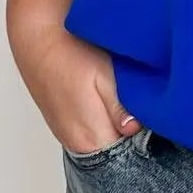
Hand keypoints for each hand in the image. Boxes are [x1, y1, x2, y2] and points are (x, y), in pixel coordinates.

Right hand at [9, 20, 140, 156]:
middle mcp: (76, 142)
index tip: (155, 123)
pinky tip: (108, 105)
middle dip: (131, 138)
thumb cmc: (73, 52)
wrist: (37, 39)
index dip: (143, 140)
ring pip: (101, 143)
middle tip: (146, 113)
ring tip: (128, 108)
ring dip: (116, 131)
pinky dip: (101, 126)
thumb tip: (134, 130)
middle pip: (113, 151)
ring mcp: (66, 135)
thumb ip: (119, 108)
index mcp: (91, 135)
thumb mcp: (104, 76)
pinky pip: (88, 136)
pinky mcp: (62, 125)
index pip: (126, 154)